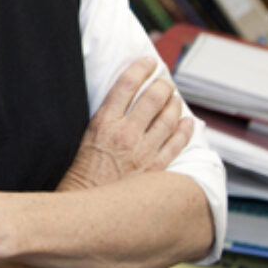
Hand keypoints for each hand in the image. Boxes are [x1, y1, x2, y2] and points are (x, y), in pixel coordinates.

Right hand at [59, 56, 192, 191]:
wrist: (86, 206)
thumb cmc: (81, 172)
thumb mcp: (83, 136)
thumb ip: (103, 117)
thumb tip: (119, 100)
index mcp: (104, 122)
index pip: (126, 84)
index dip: (140, 68)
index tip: (148, 61)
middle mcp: (126, 133)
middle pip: (153, 97)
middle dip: (163, 83)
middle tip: (164, 79)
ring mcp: (144, 151)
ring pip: (169, 118)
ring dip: (175, 103)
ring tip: (174, 97)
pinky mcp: (155, 168)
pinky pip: (177, 143)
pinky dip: (185, 129)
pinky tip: (187, 121)